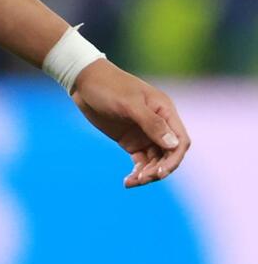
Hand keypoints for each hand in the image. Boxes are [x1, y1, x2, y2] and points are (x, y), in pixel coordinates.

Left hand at [71, 59, 191, 187]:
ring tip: (132, 181)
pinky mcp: (130, 141)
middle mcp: (158, 124)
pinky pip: (141, 161)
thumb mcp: (128, 103)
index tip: (161, 172)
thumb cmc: (108, 86)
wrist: (82, 81)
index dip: (174, 159)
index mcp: (164, 111)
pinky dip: (137, 171)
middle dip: (159, 169)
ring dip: (148, 173)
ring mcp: (144, 133)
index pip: (180, 140)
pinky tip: (128, 181)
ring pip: (155, 161)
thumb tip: (174, 145)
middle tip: (142, 178)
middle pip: (169, 154)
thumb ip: (151, 123)